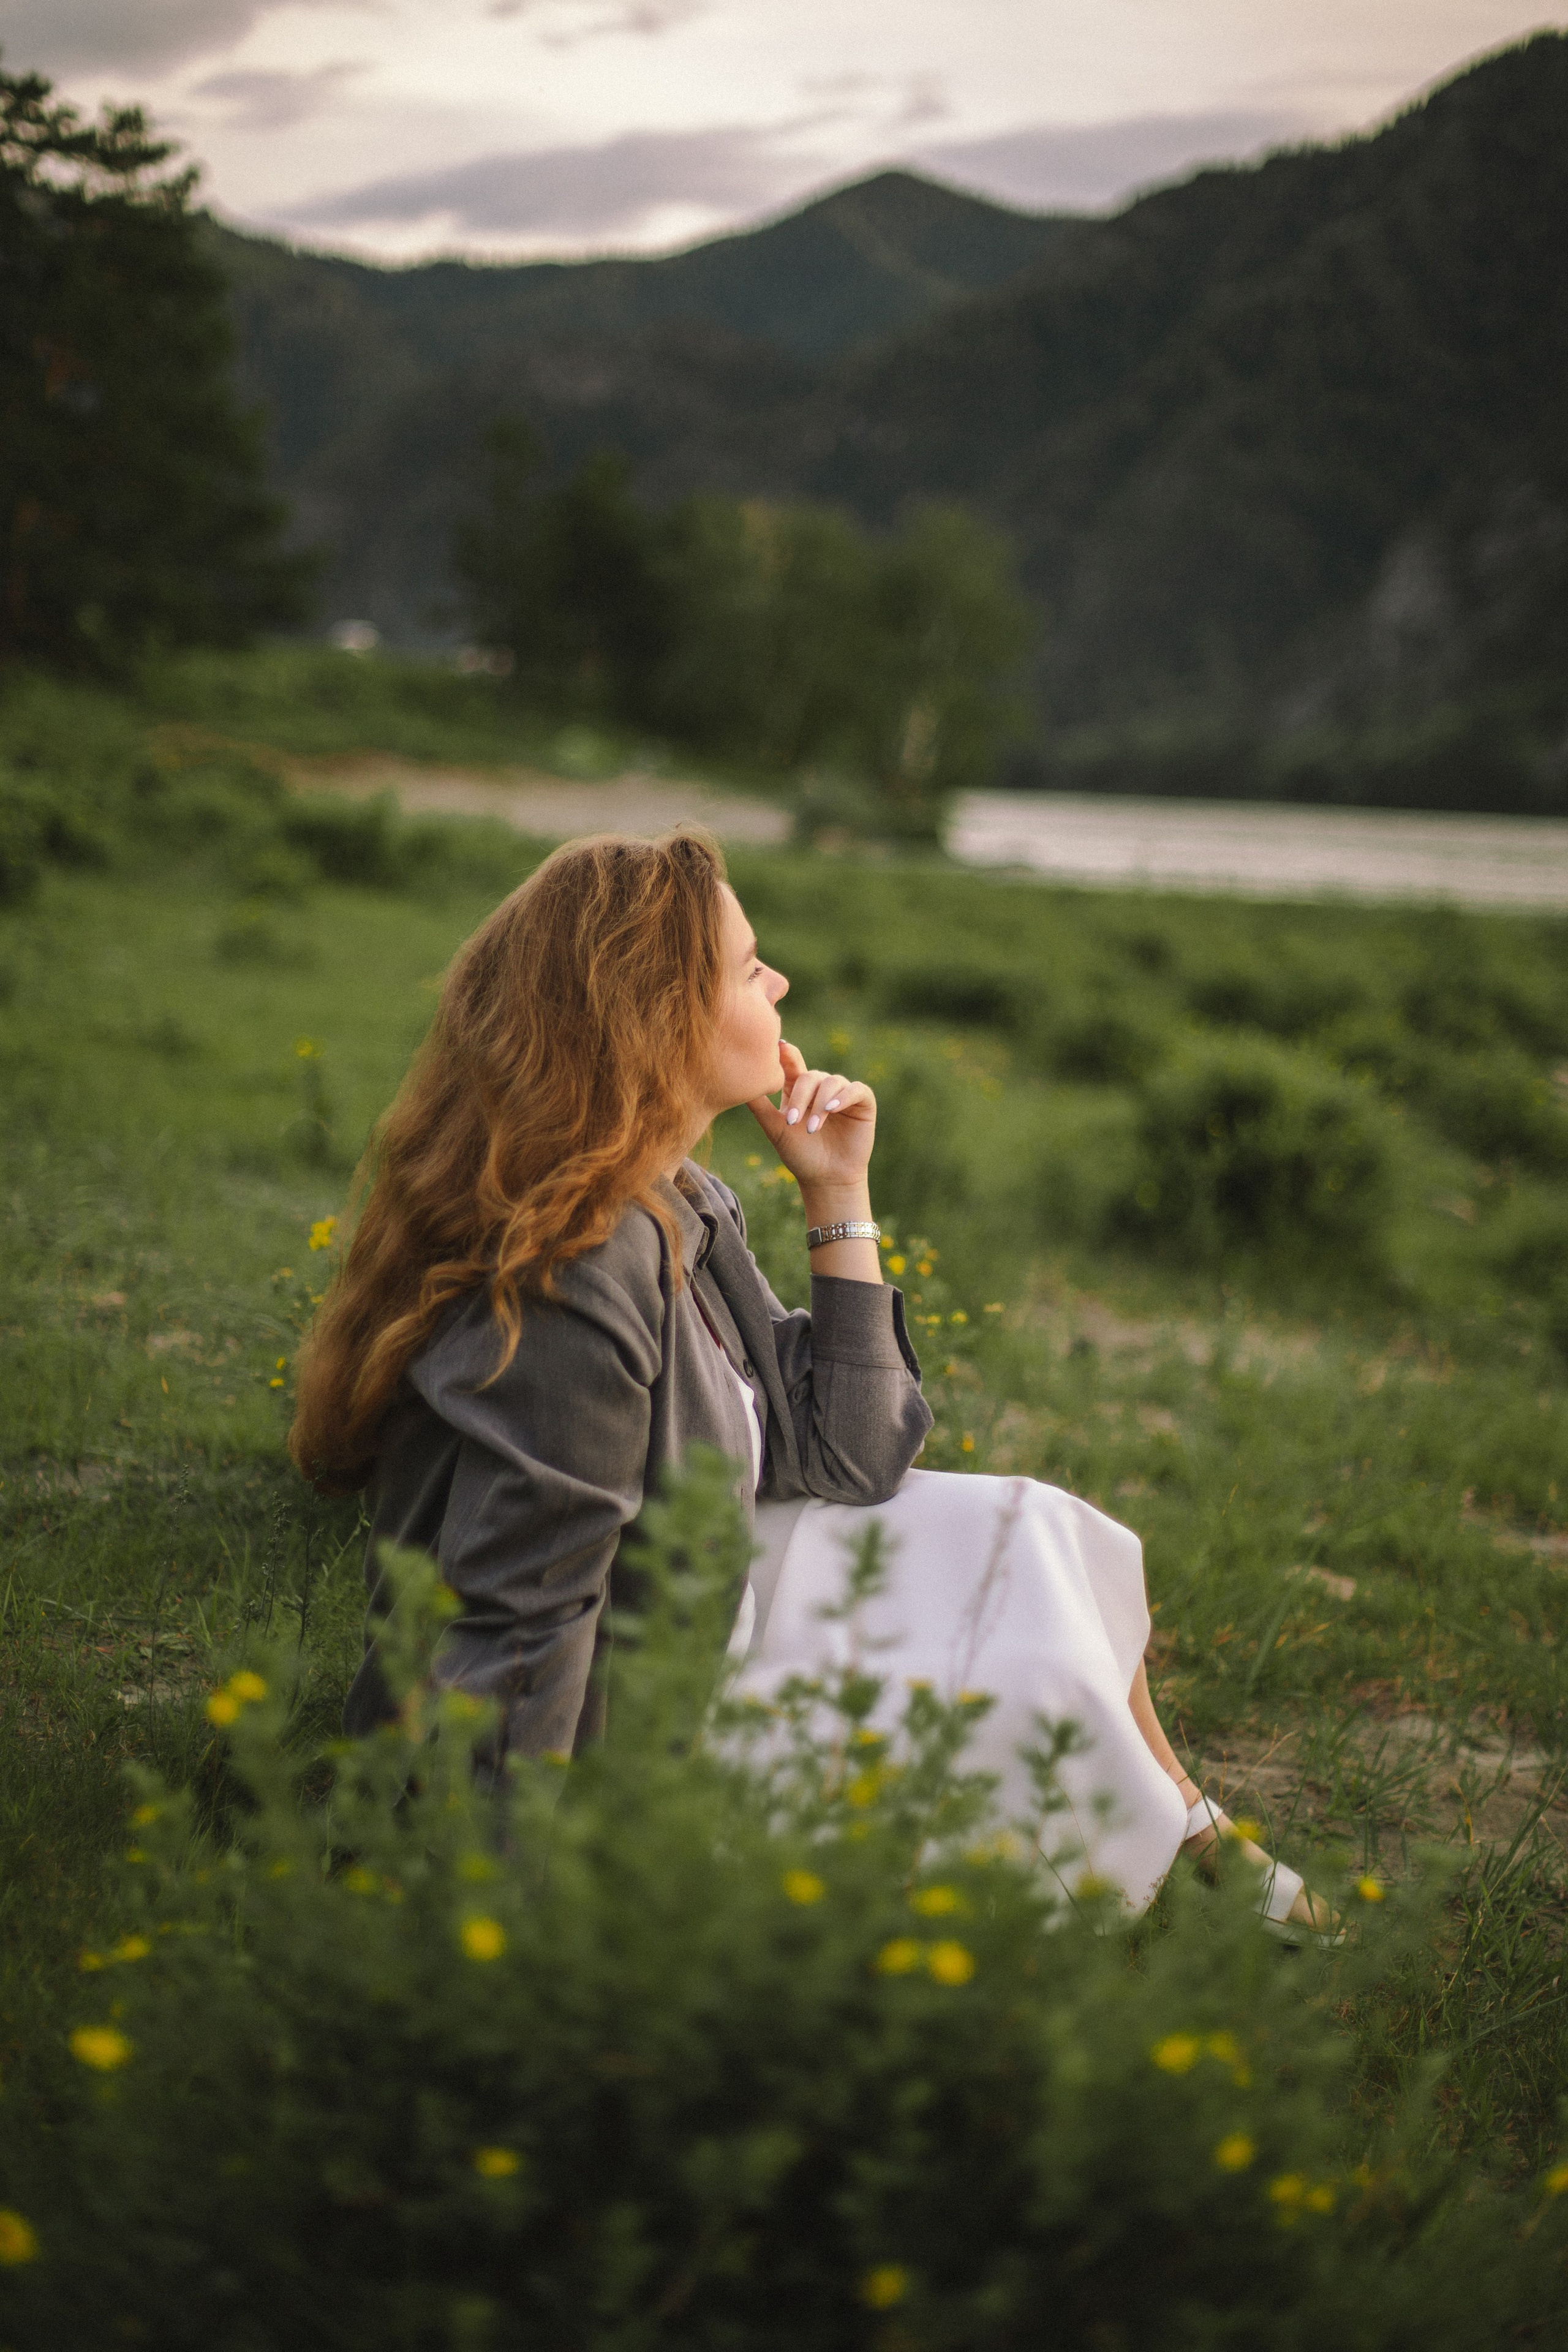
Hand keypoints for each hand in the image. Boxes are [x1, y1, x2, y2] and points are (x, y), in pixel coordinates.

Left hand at [747, 1041, 875, 1192]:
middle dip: (800, 1097)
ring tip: (812, 1128)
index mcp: (798, 1089)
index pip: (792, 1064)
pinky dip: (843, 1097)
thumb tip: (735, 1082)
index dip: (786, 1054)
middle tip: (791, 1121)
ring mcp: (842, 1093)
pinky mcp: (863, 1102)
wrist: (825, 1179)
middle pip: (810, 1076)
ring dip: (820, 1104)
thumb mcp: (775, 1129)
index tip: (778, 1046)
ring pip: (831, 1082)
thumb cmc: (799, 1155)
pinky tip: (832, 1110)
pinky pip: (856, 1089)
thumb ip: (759, 1106)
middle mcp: (820, 1087)